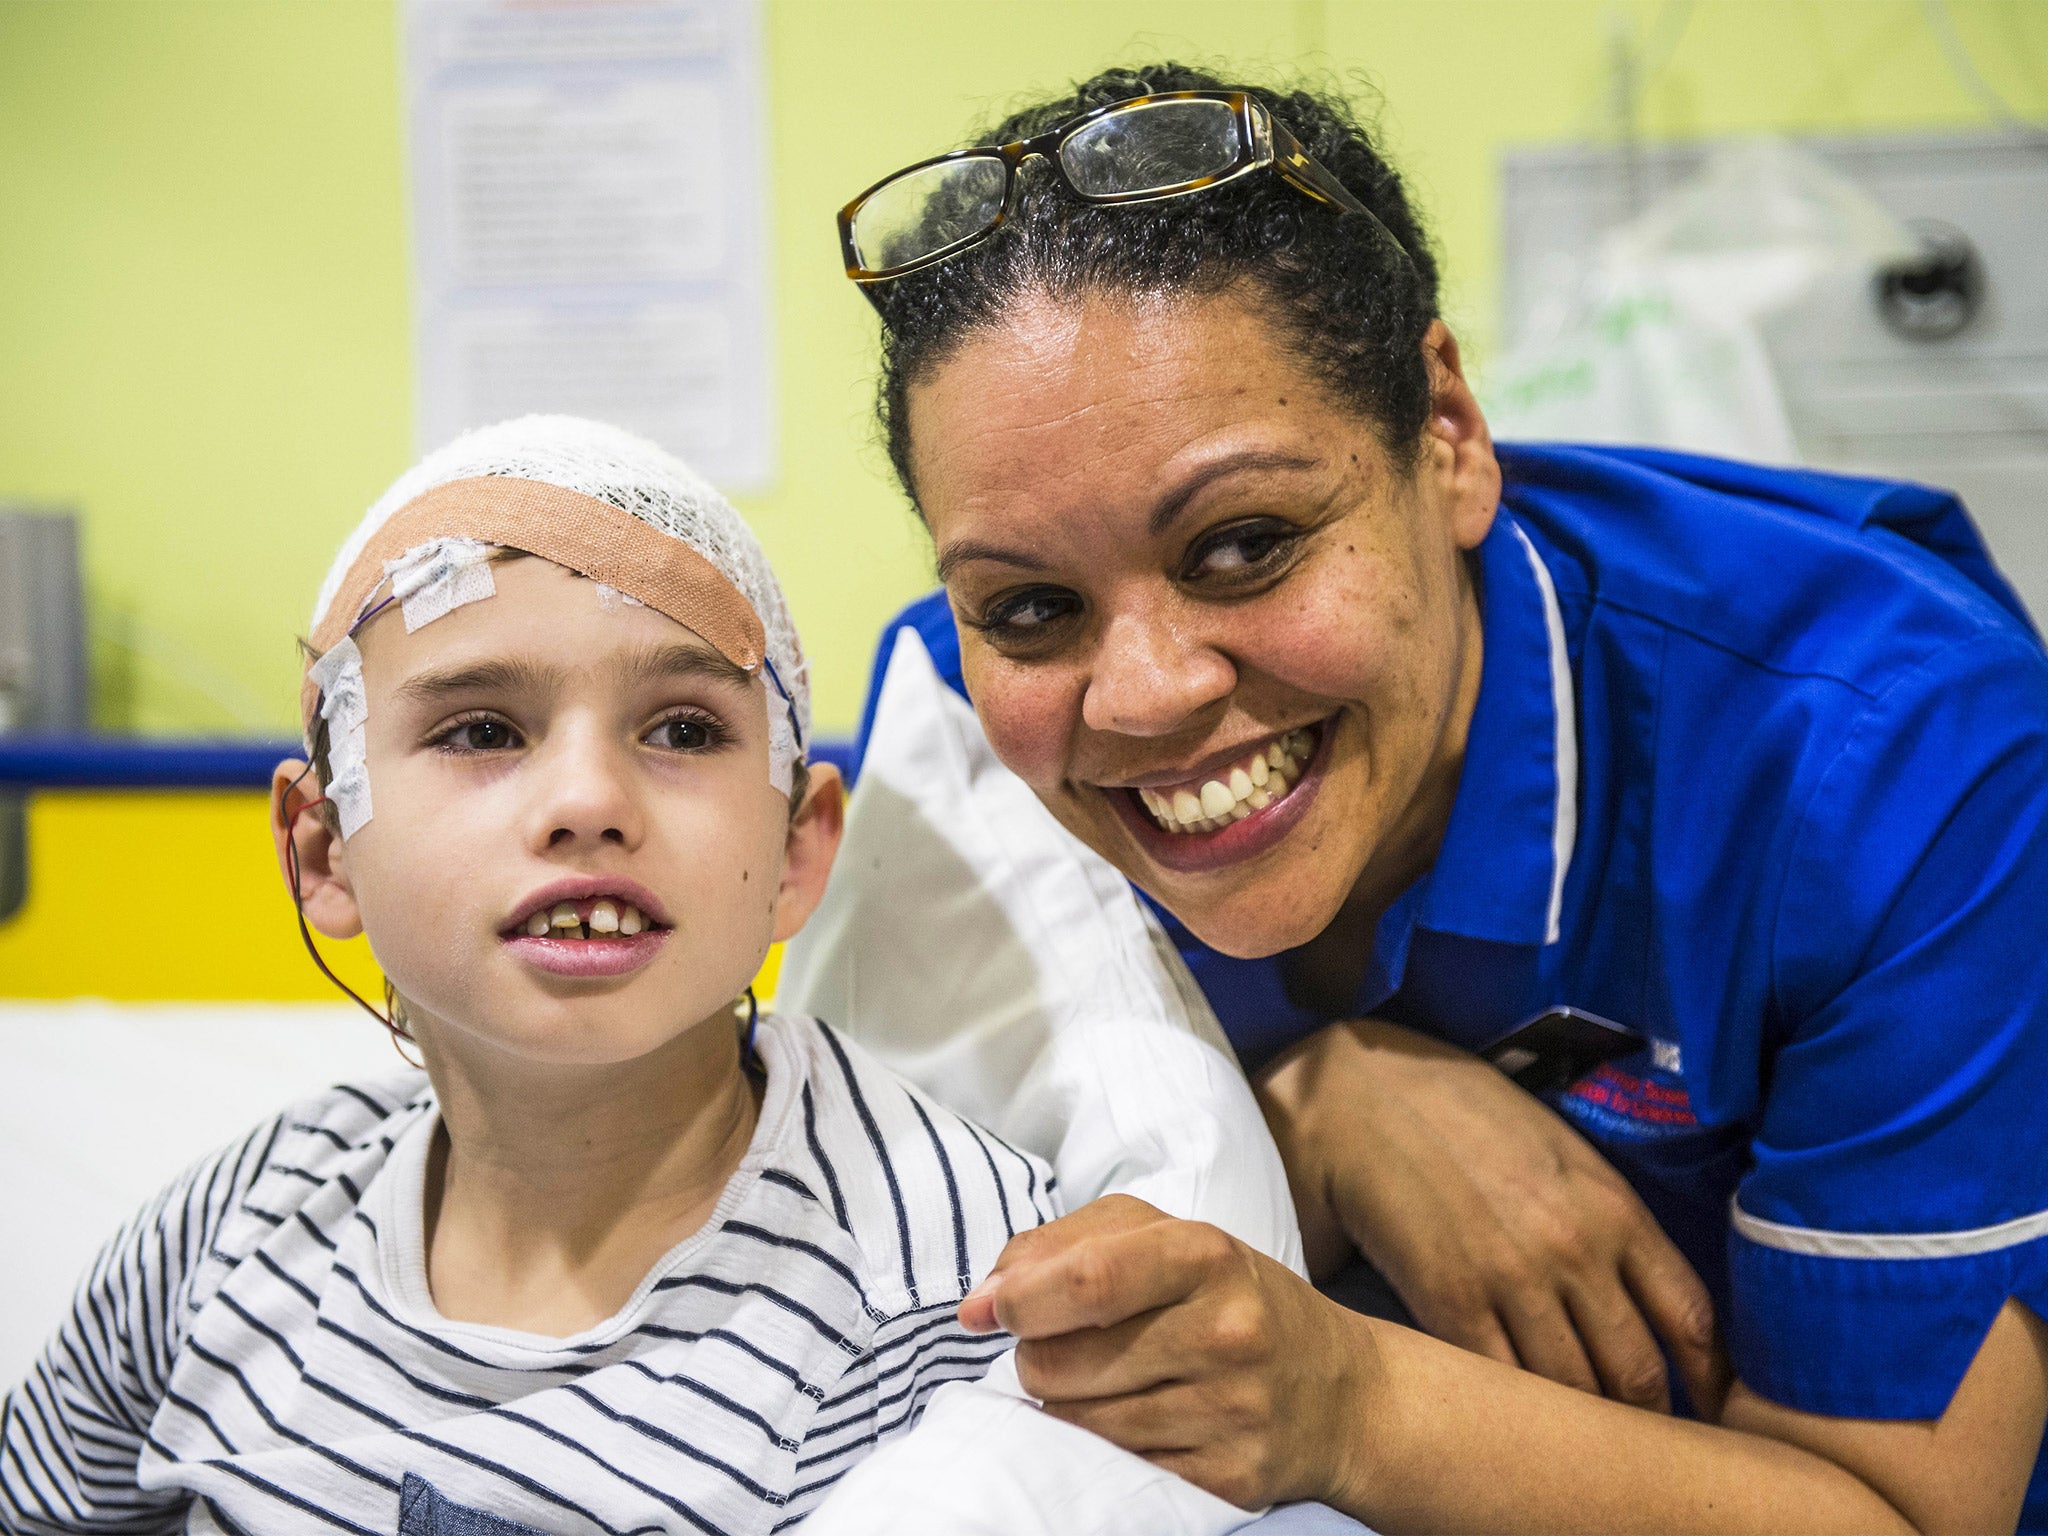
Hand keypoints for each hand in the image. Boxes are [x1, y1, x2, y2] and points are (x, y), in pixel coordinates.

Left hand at [958, 1195, 1376, 1511]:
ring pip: (1078, 1424)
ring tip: (1110, 1381)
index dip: (1019, 1299)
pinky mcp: (1230, 1479)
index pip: (1089, 1279)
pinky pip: (1117, 1470)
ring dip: (1068, 1405)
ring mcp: (1231, 1411)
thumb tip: (982, 1299)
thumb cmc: (1229, 1298)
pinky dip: (1105, 1449)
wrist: (1341, 1392)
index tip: (982, 1312)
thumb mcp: (1164, 1238)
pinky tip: (1138, 1421)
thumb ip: (1064, 1245)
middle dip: (1037, 1357)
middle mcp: (1225, 1331)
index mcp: (1204, 1255)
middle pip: (1062, 1362)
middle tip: (1070, 1346)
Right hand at [1256, 1017, 1727, 1416]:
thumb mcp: (1557, 1147)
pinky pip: (1501, 1383)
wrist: (1361, 1088)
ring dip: (1580, 1429)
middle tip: (1637, 1445)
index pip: (1691, 1319)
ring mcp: (1513, 1279)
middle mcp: (1577, 1250)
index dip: (1706, 1379)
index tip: (1704, 1408)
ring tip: (1575, 1449)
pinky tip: (1512, 1425)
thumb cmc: (1458, 1105)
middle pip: (1637, 1374)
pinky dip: (1514, 1415)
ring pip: (1573, 1393)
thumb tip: (1629, 1290)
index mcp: (1614, 1207)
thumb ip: (1601, 1217)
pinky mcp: (1448, 1299)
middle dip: (1644, 1419)